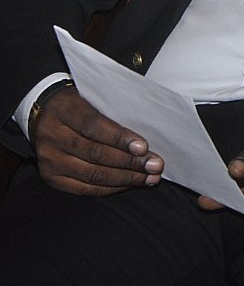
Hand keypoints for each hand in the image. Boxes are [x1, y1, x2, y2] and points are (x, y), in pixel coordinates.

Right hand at [33, 89, 163, 195]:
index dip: (119, 138)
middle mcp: (51, 135)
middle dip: (130, 162)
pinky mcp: (50, 177)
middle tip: (155, 165)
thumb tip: (146, 135)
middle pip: (94, 153)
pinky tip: (130, 184)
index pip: (93, 126)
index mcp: (63, 110)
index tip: (144, 147)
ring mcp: (48, 159)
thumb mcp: (93, 97)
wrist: (45, 114)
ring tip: (149, 177)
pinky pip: (84, 188)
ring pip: (92, 174)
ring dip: (126, 178)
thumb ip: (114, 112)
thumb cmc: (80, 105)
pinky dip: (111, 188)